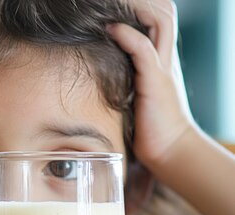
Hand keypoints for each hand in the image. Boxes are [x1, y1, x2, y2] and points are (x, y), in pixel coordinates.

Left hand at [107, 0, 195, 168]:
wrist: (168, 150)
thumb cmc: (147, 128)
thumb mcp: (131, 97)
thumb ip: (122, 79)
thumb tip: (95, 72)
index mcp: (158, 59)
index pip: (155, 20)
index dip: (138, 8)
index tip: (110, 8)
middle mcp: (163, 58)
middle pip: (163, 13)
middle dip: (141, 2)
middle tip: (109, 3)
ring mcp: (161, 68)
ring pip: (159, 22)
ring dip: (136, 8)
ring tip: (109, 6)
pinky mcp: (155, 82)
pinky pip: (144, 50)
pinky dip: (128, 35)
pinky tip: (111, 28)